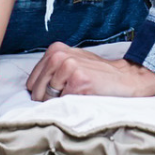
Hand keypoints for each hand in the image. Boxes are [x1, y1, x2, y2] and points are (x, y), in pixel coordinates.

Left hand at [25, 43, 154, 100]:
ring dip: (60, 103)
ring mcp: (68, 67)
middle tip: (67, 98)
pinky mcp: (78, 81)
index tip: (57, 94)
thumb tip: (30, 90)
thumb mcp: (71, 62)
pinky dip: (71, 105)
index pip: (31, 81)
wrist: (124, 77)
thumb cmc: (96, 74)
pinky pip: (63, 102)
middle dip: (47, 101)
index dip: (41, 93)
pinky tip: (84, 96)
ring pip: (48, 98)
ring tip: (76, 95)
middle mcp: (59, 55)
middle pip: (36, 90)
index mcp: (54, 50)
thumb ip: (51, 70)